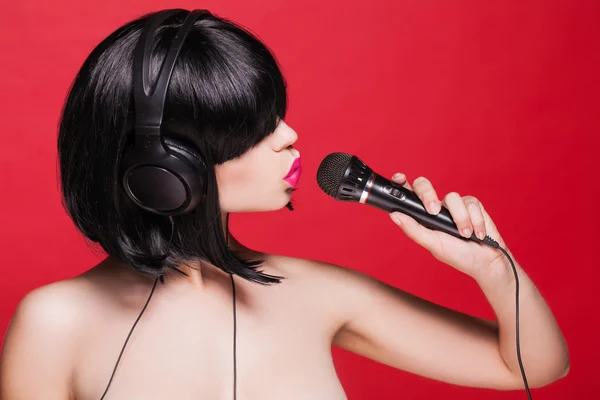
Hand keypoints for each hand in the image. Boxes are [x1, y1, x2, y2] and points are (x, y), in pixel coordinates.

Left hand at [388, 173, 513, 279]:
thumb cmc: (457, 255)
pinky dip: (475, 220)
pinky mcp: (472, 205)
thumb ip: (413, 229)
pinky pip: (470, 202)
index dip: (401, 183)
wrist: (486, 261)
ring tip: (465, 235)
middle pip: (425, 186)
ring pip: (452, 197)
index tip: (399, 178)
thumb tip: (394, 215)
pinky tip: (477, 232)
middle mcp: (436, 207)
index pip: (408, 195)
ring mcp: (453, 205)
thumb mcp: (432, 244)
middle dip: (428, 195)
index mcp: (422, 216)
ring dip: (460, 219)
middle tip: (434, 211)